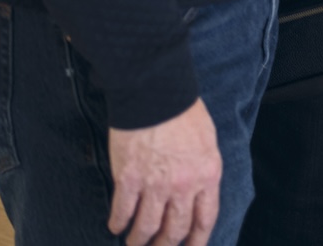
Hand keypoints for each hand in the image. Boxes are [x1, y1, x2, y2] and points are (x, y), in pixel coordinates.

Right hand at [107, 99, 220, 245]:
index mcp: (207, 174)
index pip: (205, 219)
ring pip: (147, 227)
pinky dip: (118, 222)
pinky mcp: (128, 179)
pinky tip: (115, 226)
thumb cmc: (182, 110)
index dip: (197, 241)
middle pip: (175, 230)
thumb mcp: (207, 141)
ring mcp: (155, 185)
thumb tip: (197, 193)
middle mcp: (183, 185)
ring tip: (134, 244)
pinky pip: (122, 211)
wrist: (156, 91)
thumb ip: (203, 170)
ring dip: (139, 241)